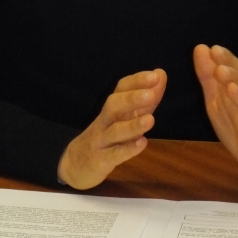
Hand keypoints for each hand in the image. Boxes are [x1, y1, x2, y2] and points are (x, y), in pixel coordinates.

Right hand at [57, 69, 166, 189]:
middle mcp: (105, 121)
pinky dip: (128, 149)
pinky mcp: (100, 160)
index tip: (156, 75)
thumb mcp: (127, 117)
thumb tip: (161, 73)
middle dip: (132, 98)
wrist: (76, 164)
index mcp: (113, 108)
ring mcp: (101, 140)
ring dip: (132, 125)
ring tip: (151, 119)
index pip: (121, 89)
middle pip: (114, 105)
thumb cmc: (107, 137)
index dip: (137, 81)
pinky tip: (142, 144)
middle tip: (151, 94)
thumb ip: (146, 99)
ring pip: (114, 131)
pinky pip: (113, 154)